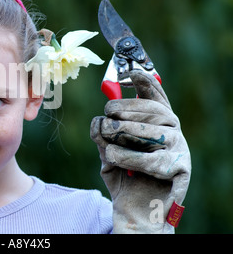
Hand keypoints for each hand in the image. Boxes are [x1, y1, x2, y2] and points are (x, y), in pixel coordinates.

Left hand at [90, 69, 190, 232]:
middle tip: (106, 119)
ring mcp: (179, 147)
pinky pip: (151, 158)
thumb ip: (103, 132)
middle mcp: (172, 129)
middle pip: (150, 109)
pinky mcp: (180, 168)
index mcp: (156, 120)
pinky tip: (115, 157)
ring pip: (149, 130)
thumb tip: (99, 119)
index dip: (144, 81)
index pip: (155, 94)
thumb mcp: (107, 148)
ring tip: (109, 142)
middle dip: (122, 111)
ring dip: (122, 135)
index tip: (128, 73)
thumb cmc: (122, 174)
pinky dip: (127, 158)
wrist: (134, 208)